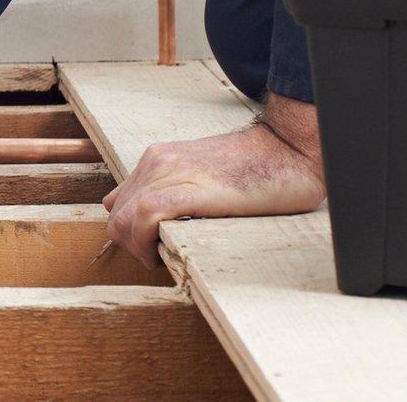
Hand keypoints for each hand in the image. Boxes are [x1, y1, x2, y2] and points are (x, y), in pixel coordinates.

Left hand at [103, 92, 326, 267]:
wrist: (290, 149)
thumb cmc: (259, 169)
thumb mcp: (205, 176)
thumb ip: (179, 191)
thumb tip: (163, 222)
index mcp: (160, 159)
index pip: (120, 203)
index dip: (131, 233)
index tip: (155, 246)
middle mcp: (158, 162)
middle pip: (115, 216)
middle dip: (131, 247)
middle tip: (160, 257)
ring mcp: (170, 172)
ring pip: (122, 221)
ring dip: (137, 249)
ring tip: (164, 257)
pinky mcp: (187, 188)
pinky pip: (143, 217)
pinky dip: (145, 243)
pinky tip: (164, 254)